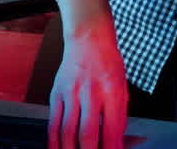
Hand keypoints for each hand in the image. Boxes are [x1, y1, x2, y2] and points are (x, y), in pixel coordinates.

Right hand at [49, 25, 128, 148]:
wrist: (88, 39)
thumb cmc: (108, 63)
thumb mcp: (123, 86)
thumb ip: (120, 114)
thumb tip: (117, 140)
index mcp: (112, 90)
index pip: (111, 127)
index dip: (111, 148)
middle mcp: (90, 92)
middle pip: (87, 132)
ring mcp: (71, 93)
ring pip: (67, 130)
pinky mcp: (56, 94)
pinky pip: (53, 122)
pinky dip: (54, 140)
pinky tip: (57, 148)